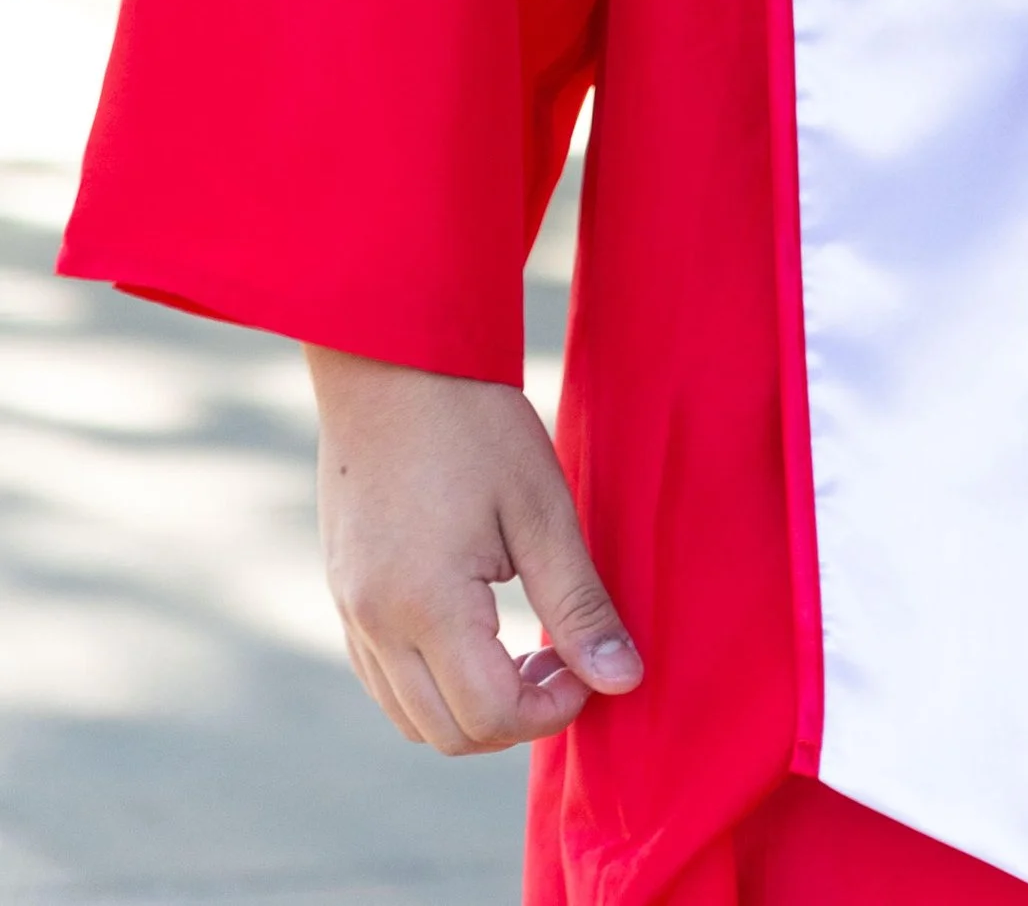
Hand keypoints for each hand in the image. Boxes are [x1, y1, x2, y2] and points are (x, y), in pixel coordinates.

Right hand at [306, 347, 643, 752]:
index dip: (553, 710)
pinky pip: (383, 677)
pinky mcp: (342, 591)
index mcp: (426, 605)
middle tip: (564, 658)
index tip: (589, 667)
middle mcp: (374, 622)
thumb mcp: (542, 507)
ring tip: (525, 645)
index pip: (491, 715)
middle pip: (446, 733)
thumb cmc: (475, 422)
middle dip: (515, 718)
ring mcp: (349, 610)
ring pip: (409, 715)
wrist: (392, 356)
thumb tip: (622, 680)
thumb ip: (579, 603)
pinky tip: (477, 628)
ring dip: (471, 707)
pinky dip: (433, 682)